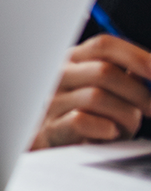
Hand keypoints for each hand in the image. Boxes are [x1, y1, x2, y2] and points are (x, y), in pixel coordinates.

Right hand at [31, 34, 150, 148]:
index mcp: (78, 59)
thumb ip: (128, 75)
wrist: (66, 144)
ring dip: (124, 116)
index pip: (104, 45)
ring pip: (96, 97)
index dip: (136, 56)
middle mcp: (61, 74)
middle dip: (138, 93)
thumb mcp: (113, 90)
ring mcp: (54, 99)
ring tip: (126, 126)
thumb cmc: (95, 115)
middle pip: (104, 71)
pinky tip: (109, 132)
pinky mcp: (52, 125)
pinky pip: (81, 121)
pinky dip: (104, 128)